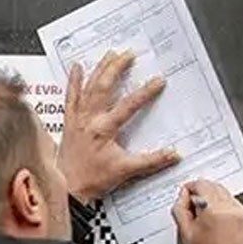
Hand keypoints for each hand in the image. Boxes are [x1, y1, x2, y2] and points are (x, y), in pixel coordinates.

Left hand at [58, 50, 180, 201]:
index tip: (158, 80)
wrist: (68, 189)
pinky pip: (70, 97)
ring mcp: (78, 119)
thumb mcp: (126, 170)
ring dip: (99, 69)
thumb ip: (152, 161)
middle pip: (104, 87)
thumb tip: (174, 154)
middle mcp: (89, 120)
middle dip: (117, 68)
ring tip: (110, 54)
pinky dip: (73, 82)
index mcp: (104, 129)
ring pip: (88, 87)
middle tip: (129, 54)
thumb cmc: (92, 180)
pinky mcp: (70, 122)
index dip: (145, 92)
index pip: (129, 106)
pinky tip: (76, 67)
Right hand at [172, 179, 242, 243]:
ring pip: (225, 195)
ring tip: (205, 219)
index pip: (201, 185)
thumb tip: (182, 198)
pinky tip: (217, 224)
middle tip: (192, 207)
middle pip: (214, 186)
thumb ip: (180, 210)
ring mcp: (242, 214)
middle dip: (202, 192)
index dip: (190, 188)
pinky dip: (224, 209)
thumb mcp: (186, 234)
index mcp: (214, 210)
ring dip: (213, 200)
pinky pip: (234, 206)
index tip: (185, 195)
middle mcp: (231, 209)